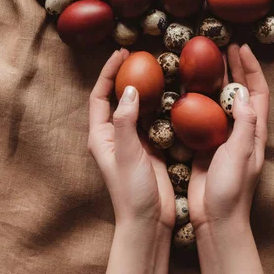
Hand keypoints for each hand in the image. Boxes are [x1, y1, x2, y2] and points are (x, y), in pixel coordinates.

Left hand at [88, 48, 174, 230]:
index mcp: (101, 136)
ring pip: (137, 107)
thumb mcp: (126, 154)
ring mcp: (134, 142)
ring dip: (146, 89)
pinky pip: (154, 121)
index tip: (122, 53)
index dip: (108, 73)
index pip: (99, 96)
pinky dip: (161, 106)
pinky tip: (174, 96)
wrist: (148, 221)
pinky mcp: (151, 149)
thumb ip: (125, 121)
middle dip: (127, 75)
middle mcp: (115, 136)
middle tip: (143, 56)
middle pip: (117, 98)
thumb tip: (129, 89)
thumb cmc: (131, 191)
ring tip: (160, 70)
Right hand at [188, 43, 269, 230]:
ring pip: (220, 102)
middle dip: (233, 68)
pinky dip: (196, 101)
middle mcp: (241, 132)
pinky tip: (185, 91)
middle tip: (220, 47)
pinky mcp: (205, 147)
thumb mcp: (241, 155)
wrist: (215, 219)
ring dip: (214, 81)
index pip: (258, 92)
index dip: (252, 68)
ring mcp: (223, 139)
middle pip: (240, 92)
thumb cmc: (231, 190)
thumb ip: (245, 124)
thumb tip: (245, 93)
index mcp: (254, 132)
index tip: (241, 47)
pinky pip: (202, 118)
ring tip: (202, 62)